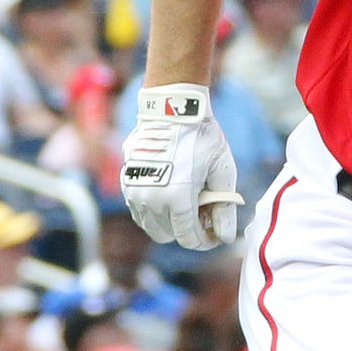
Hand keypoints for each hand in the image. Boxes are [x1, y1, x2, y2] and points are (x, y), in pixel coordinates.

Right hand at [120, 85, 243, 250]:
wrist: (171, 109)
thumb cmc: (201, 138)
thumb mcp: (222, 171)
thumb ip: (223, 207)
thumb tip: (224, 237)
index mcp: (177, 197)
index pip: (188, 237)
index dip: (203, 241)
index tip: (214, 234)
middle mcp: (152, 199)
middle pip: (169, 235)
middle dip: (187, 231)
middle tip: (203, 213)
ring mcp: (135, 191)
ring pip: (152, 226)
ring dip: (169, 222)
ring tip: (188, 202)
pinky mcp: (127, 182)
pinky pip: (139, 211)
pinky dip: (155, 211)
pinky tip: (171, 195)